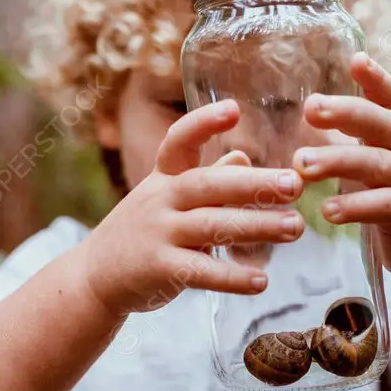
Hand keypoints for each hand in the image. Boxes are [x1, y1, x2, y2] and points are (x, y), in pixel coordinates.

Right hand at [83, 100, 304, 314]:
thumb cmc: (143, 233)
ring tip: (295, 228)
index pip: (179, 142)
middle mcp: (160, 200)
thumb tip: (244, 159)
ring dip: (257, 227)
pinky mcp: (159, 269)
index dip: (203, 123)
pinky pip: (201, 272)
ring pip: (212, 226)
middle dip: (254, 183)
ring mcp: (158, 234)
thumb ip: (206, 181)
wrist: (95, 278)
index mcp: (163, 178)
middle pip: (209, 185)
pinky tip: (262, 281)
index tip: (234, 109)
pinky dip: (233, 277)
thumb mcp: (167, 200)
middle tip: (295, 184)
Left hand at [293, 53, 390, 281]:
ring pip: (377, 164)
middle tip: (310, 109)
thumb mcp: (378, 166)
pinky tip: (327, 210)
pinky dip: (355, 206)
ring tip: (300, 166)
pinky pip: (384, 205)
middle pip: (382, 124)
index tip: (357, 60)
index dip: (377, 79)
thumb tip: (311, 115)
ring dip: (336, 162)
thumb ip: (355, 143)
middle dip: (346, 113)